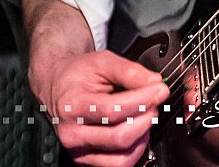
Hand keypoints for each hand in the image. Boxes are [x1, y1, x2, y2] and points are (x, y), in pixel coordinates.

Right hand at [32, 49, 169, 166]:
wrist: (59, 86)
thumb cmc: (79, 74)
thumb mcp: (103, 61)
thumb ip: (130, 71)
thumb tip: (155, 82)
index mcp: (72, 106)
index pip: (112, 111)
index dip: (142, 101)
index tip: (160, 90)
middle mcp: (72, 134)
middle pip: (118, 137)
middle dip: (145, 118)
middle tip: (155, 101)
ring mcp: (79, 152)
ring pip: (120, 159)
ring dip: (143, 137)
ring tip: (147, 116)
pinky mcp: (87, 161)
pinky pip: (118, 164)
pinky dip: (135, 149)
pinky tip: (138, 130)